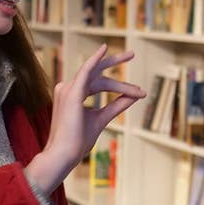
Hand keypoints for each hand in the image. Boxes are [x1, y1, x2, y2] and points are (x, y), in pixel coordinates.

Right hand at [26, 45, 145, 194]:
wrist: (64, 155)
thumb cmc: (78, 140)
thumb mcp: (102, 119)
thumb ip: (116, 106)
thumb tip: (133, 96)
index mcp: (74, 94)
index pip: (98, 82)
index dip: (119, 85)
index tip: (138, 92)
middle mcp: (69, 88)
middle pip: (97, 73)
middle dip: (114, 61)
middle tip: (132, 54)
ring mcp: (68, 89)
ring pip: (100, 79)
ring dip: (121, 85)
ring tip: (139, 91)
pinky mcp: (71, 93)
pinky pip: (85, 71)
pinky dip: (94, 60)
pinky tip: (104, 49)